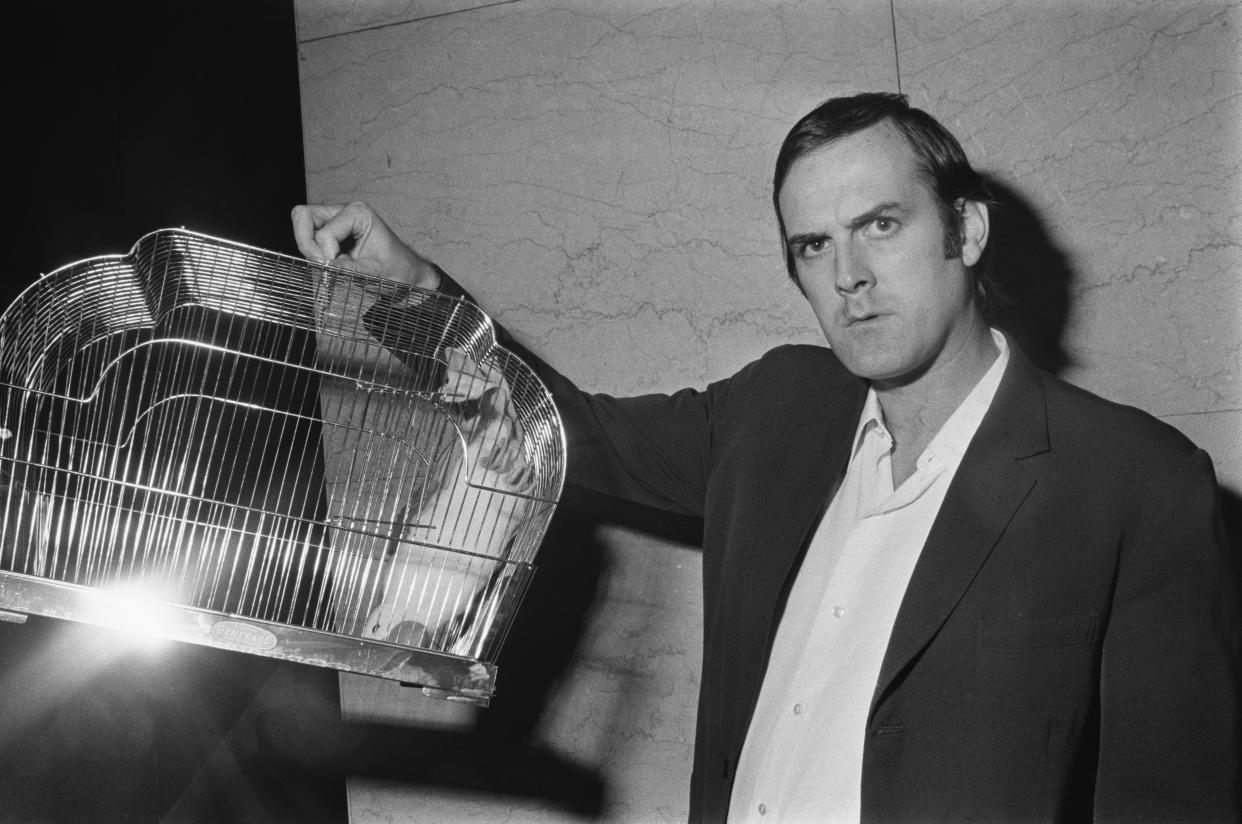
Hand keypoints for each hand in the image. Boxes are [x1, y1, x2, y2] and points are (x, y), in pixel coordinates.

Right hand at [290, 201, 440, 289]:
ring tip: (329, 266)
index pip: (325, 232)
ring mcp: (335, 221)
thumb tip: (327, 267)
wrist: (406, 276)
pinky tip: (332, 264)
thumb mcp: (376, 272)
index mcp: (359, 214)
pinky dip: (313, 253)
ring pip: (302, 225)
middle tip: (321, 264)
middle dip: (306, 243)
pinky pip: (308, 239)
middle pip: (303, 216)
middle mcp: (344, 212)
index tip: (336, 268)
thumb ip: (350, 269)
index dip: (326, 253)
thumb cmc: (397, 270)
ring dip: (309, 248)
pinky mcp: (330, 234)